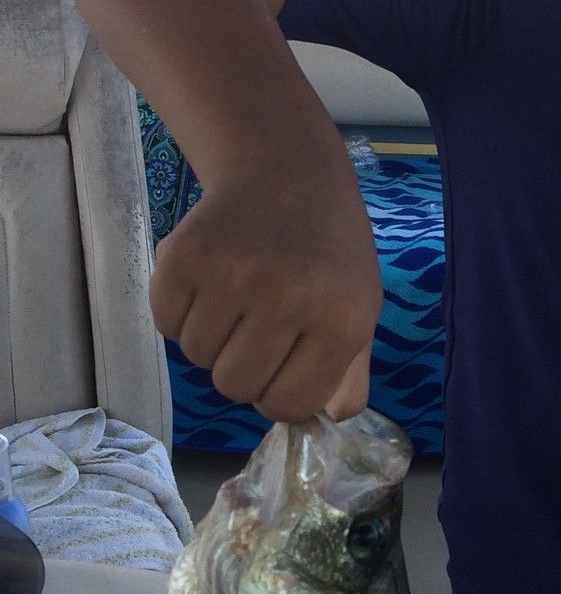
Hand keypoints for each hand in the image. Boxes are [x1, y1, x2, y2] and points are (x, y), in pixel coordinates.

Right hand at [150, 156, 381, 424]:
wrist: (287, 171)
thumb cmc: (328, 251)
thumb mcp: (360, 308)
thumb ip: (347, 373)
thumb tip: (328, 421)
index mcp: (341, 321)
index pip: (289, 405)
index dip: (279, 396)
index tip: (282, 371)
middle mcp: (288, 299)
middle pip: (236, 387)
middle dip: (243, 369)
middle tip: (258, 329)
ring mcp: (233, 275)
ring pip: (198, 358)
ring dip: (212, 340)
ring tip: (238, 297)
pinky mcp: (184, 256)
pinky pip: (167, 324)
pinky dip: (181, 314)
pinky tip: (210, 281)